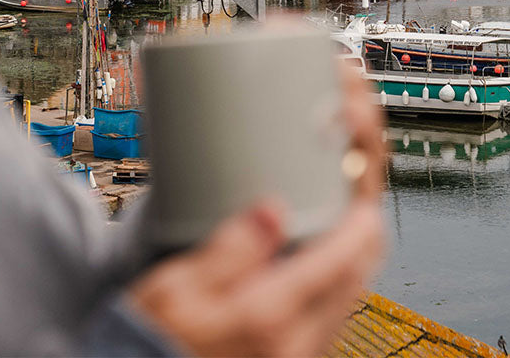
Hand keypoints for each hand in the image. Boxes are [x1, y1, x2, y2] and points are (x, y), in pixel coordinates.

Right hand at [128, 62, 384, 356]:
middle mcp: (297, 345)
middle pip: (360, 272)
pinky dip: (332, 277)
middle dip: (363, 219)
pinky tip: (313, 253)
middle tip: (352, 173)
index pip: (347, 254)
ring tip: (337, 203)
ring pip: (348, 295)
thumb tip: (272, 210)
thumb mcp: (175, 290)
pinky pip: (328, 316)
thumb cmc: (147, 345)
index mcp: (270, 316)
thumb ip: (228, 251)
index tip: (358, 168)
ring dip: (350, 249)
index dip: (361, 205)